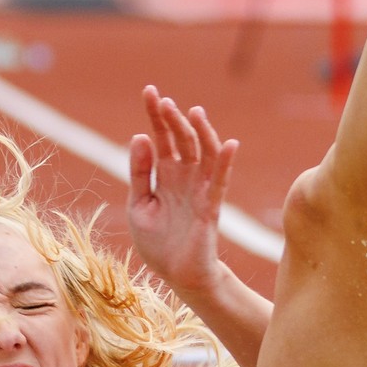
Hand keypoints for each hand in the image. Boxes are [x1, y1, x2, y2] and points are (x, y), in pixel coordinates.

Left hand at [127, 86, 237, 296]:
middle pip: (182, 140)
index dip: (156, 115)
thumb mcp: (138, 204)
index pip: (161, 138)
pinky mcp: (211, 205)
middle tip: (163, 101)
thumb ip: (139, 172)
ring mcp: (199, 188)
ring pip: (204, 153)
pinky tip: (228, 144)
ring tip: (193, 112)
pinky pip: (220, 180)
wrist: (175, 276)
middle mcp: (184, 176)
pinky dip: (226, 162)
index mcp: (164, 174)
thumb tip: (140, 137)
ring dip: (200, 132)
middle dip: (173, 119)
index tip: (149, 91)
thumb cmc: (157, 243)